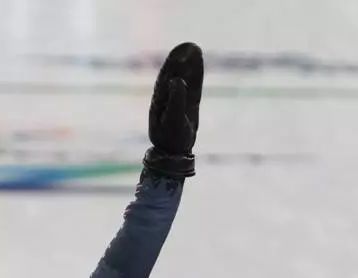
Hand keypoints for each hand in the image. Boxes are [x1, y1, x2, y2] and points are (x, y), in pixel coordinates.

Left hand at [144, 42, 203, 176]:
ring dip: (190, 65)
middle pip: (175, 74)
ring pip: (185, 78)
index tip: (180, 50)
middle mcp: (168, 97)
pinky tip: (198, 62)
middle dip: (181, 60)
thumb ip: (175, 100)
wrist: (174, 153)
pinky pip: (193, 86)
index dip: (173, 63)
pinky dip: (195, 74)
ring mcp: (179, 99)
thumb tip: (176, 80)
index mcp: (159, 100)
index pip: (166, 77)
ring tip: (195, 49)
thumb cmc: (171, 138)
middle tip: (189, 45)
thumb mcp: (172, 120)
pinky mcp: (189, 104)